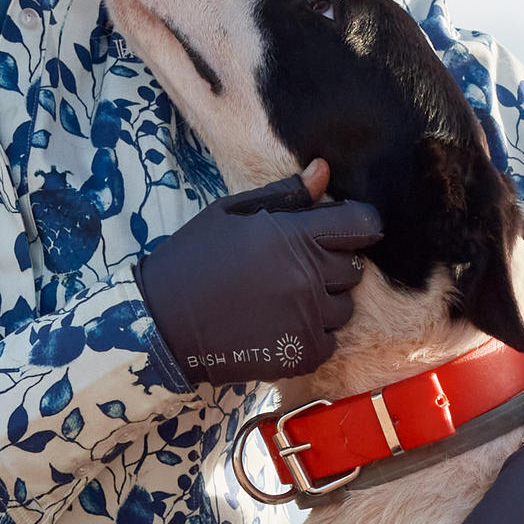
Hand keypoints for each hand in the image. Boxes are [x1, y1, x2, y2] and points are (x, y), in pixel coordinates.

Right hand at [134, 178, 383, 386]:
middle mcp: (306, 277)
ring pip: (344, 307)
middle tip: (296, 268)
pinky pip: (330, 340)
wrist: (161, 324)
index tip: (345, 231)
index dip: (359, 225)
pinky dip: (312, 335)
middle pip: (354, 268)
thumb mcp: (231, 214)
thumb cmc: (193, 260)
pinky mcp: (301, 354)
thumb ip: (284, 195)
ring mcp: (306, 319)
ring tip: (284, 299)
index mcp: (291, 236)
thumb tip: (324, 169)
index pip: (362, 224)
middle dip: (333, 264)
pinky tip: (279, 326)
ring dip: (325, 302)